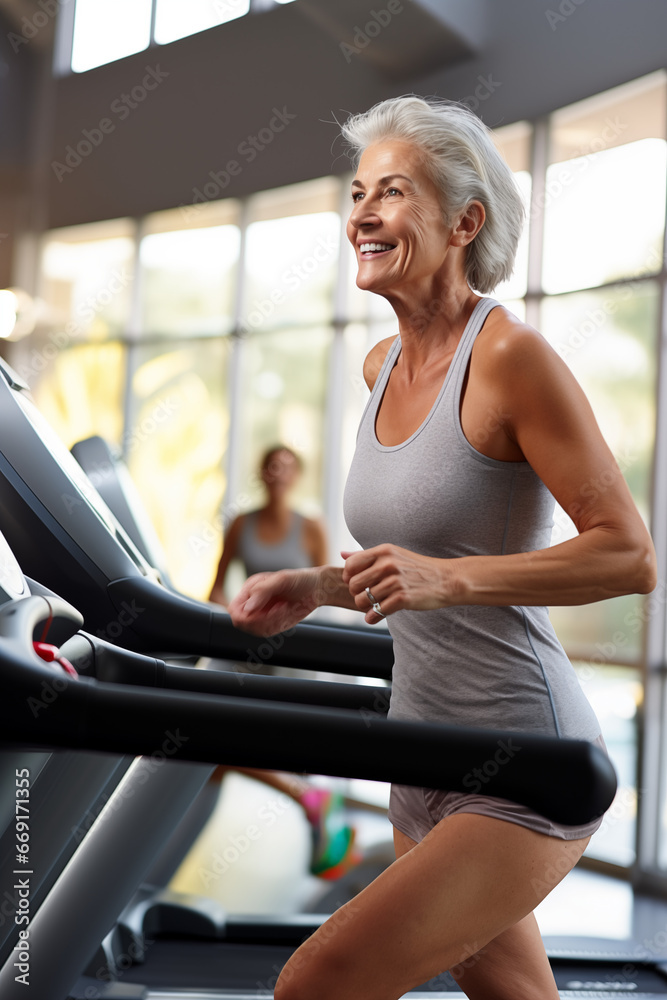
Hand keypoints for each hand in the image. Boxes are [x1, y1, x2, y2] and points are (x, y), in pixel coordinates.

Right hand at [227, 568, 320, 635]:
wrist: (317, 589)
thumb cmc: (300, 579)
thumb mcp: (282, 580)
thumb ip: (262, 591)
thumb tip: (247, 609)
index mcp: (251, 589)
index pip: (234, 609)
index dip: (242, 616)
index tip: (260, 612)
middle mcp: (254, 603)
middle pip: (243, 624)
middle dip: (261, 620)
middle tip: (278, 608)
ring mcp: (263, 615)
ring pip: (256, 630)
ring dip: (272, 622)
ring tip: (284, 608)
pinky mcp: (273, 623)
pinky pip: (268, 632)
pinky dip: (278, 625)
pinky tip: (287, 613)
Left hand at [342, 545, 459, 622]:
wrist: (447, 579)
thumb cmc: (417, 568)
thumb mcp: (393, 554)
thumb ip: (366, 555)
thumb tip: (342, 553)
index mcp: (383, 551)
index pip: (350, 565)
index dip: (349, 577)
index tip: (358, 583)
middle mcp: (388, 564)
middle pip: (353, 584)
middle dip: (357, 594)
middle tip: (366, 597)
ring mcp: (395, 581)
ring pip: (363, 600)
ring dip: (365, 607)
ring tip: (373, 606)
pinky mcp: (403, 598)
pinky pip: (377, 611)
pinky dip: (373, 617)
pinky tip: (376, 616)